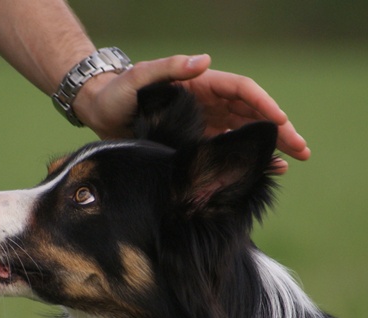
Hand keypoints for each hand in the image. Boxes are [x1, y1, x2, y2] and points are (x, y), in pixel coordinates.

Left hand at [73, 54, 309, 171]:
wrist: (101, 113)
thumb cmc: (118, 92)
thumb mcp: (141, 77)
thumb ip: (170, 68)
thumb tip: (205, 61)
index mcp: (202, 84)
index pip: (243, 91)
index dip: (264, 105)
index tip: (281, 123)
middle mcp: (208, 104)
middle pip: (251, 114)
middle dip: (278, 131)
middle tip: (302, 150)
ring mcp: (204, 124)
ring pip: (243, 135)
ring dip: (267, 148)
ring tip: (290, 163)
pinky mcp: (194, 143)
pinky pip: (225, 151)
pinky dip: (243, 160)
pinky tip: (261, 170)